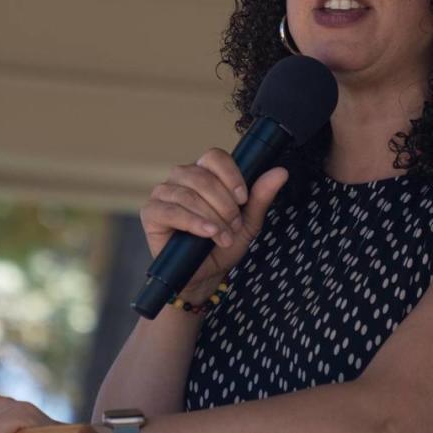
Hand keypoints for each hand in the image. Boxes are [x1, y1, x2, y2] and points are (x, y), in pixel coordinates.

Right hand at [140, 147, 288, 301]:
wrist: (206, 275)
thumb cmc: (223, 245)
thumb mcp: (248, 221)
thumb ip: (261, 196)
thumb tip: (280, 172)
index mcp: (204, 173)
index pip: (215, 156)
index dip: (231, 175)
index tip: (243, 199)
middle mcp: (181, 178)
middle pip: (202, 176)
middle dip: (224, 204)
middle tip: (234, 225)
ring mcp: (163, 193)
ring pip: (188, 193)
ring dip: (211, 216)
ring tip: (222, 236)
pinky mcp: (151, 213)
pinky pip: (171, 210)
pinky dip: (193, 222)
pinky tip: (207, 233)